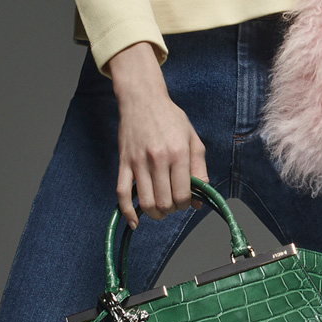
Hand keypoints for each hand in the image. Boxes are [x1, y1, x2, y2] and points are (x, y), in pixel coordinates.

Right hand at [107, 41, 207, 228]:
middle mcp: (158, 159)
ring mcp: (138, 162)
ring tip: (159, 210)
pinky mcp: (124, 163)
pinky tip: (135, 222)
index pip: (182, 194)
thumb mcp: (193, 139)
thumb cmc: (170, 118)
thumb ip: (199, 169)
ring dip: (154, 213)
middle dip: (171, 209)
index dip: (185, 204)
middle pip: (164, 201)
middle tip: (173, 203)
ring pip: (145, 202)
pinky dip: (128, 212)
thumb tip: (198, 199)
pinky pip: (122, 193)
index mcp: (178, 153)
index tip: (186, 201)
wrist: (143, 99)